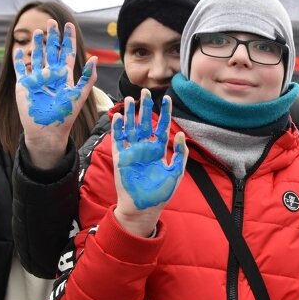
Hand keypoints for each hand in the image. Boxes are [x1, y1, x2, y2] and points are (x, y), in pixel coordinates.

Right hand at [14, 19, 96, 168]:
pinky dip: (18, 60)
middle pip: (51, 51)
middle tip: (52, 22)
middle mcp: (51, 75)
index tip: (70, 26)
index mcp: (65, 76)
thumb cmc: (65, 115)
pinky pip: (21, 69)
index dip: (68, 40)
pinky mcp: (24, 85)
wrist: (48, 130)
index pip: (67, 53)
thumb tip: (94, 58)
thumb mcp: (79, 95)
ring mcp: (37, 79)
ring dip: (37, 45)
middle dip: (52, 37)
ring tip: (38, 32)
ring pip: (37, 57)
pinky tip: (18, 50)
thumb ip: (87, 77)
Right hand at [112, 90, 187, 236]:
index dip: (164, 113)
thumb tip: (180, 133)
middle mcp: (145, 148)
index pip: (162, 126)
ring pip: (131, 128)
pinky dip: (118, 128)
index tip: (167, 98)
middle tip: (145, 92)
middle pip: (145, 123)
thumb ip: (179, 153)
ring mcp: (132, 152)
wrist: (144, 207)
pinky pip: (118, 140)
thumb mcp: (176, 172)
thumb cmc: (161, 193)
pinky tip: (119, 116)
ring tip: (130, 99)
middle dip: (145, 108)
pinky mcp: (121, 158)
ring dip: (130, 114)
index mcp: (159, 150)